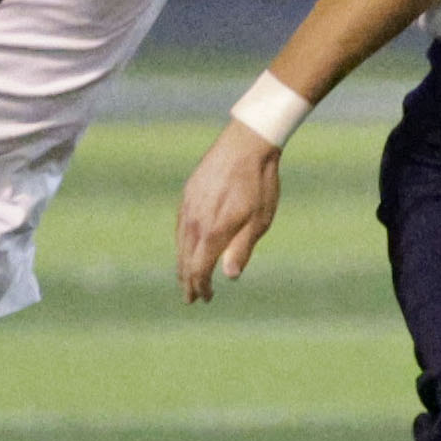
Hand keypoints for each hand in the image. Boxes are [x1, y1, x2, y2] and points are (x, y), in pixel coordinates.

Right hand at [177, 122, 281, 301]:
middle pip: (185, 259)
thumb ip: (241, 249)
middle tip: (191, 298)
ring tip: (186, 277)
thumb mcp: (260, 220)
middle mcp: (196, 221)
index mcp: (214, 231)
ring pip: (180, 242)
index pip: (199, 269)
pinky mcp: (188, 193)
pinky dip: (182, 242)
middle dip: (188, 281)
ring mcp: (189, 205)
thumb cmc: (260, 183)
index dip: (201, 286)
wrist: (247, 142)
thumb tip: (229, 277)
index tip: (207, 298)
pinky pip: (180, 225)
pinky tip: (187, 246)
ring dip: (183, 263)